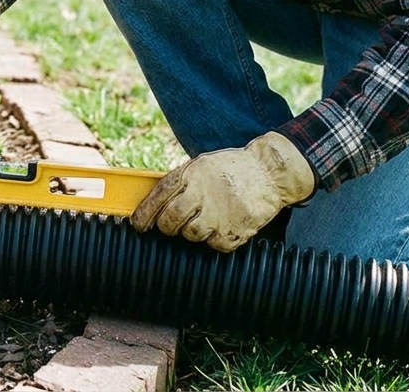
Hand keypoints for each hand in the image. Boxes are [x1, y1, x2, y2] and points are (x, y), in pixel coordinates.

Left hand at [130, 131, 314, 251]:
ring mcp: (221, 214)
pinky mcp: (236, 231)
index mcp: (192, 174)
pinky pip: (214, 245)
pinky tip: (222, 225)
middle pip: (170, 221)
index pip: (159, 196)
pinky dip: (215, 239)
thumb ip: (180, 181)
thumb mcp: (202, 165)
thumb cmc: (232, 168)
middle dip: (165, 226)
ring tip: (203, 220)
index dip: (144, 213)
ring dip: (191, 232)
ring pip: (191, 234)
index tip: (138, 224)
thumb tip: (152, 202)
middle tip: (169, 225)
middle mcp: (204, 194)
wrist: (270, 172)